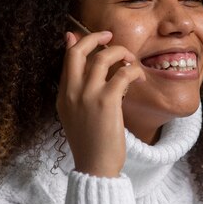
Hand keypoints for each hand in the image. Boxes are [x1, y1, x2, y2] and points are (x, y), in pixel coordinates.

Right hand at [57, 31, 145, 177]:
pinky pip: (122, 74)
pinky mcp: (107, 102)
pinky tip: (139, 78)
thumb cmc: (90, 143)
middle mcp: (72, 92)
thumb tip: (84, 79)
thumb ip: (77, 93)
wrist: (95, 167)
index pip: (68, 58)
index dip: (80, 42)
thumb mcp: (74, 116)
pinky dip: (133, 70)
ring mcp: (88, 96)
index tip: (92, 37)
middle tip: (110, 36)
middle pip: (80, 51)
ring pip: (103, 57)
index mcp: (63, 96)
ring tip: (130, 60)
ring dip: (120, 52)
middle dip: (95, 37)